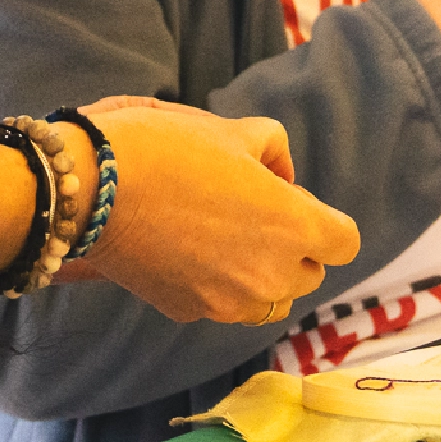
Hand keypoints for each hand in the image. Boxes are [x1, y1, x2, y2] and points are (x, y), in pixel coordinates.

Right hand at [66, 100, 359, 326]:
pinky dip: (216, 285)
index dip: (325, 221)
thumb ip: (272, 149)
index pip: (345, 242)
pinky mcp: (190, 311)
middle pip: (309, 274)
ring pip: (269, 300)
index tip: (291, 201)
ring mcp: (229, 301)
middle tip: (253, 214)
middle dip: (293, 248)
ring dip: (260, 275)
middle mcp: (271, 275)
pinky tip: (186, 249)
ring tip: (222, 238)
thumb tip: (278, 173)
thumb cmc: (169, 148)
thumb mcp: (233, 129)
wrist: (95, 187)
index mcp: (294, 226)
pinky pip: (222, 304)